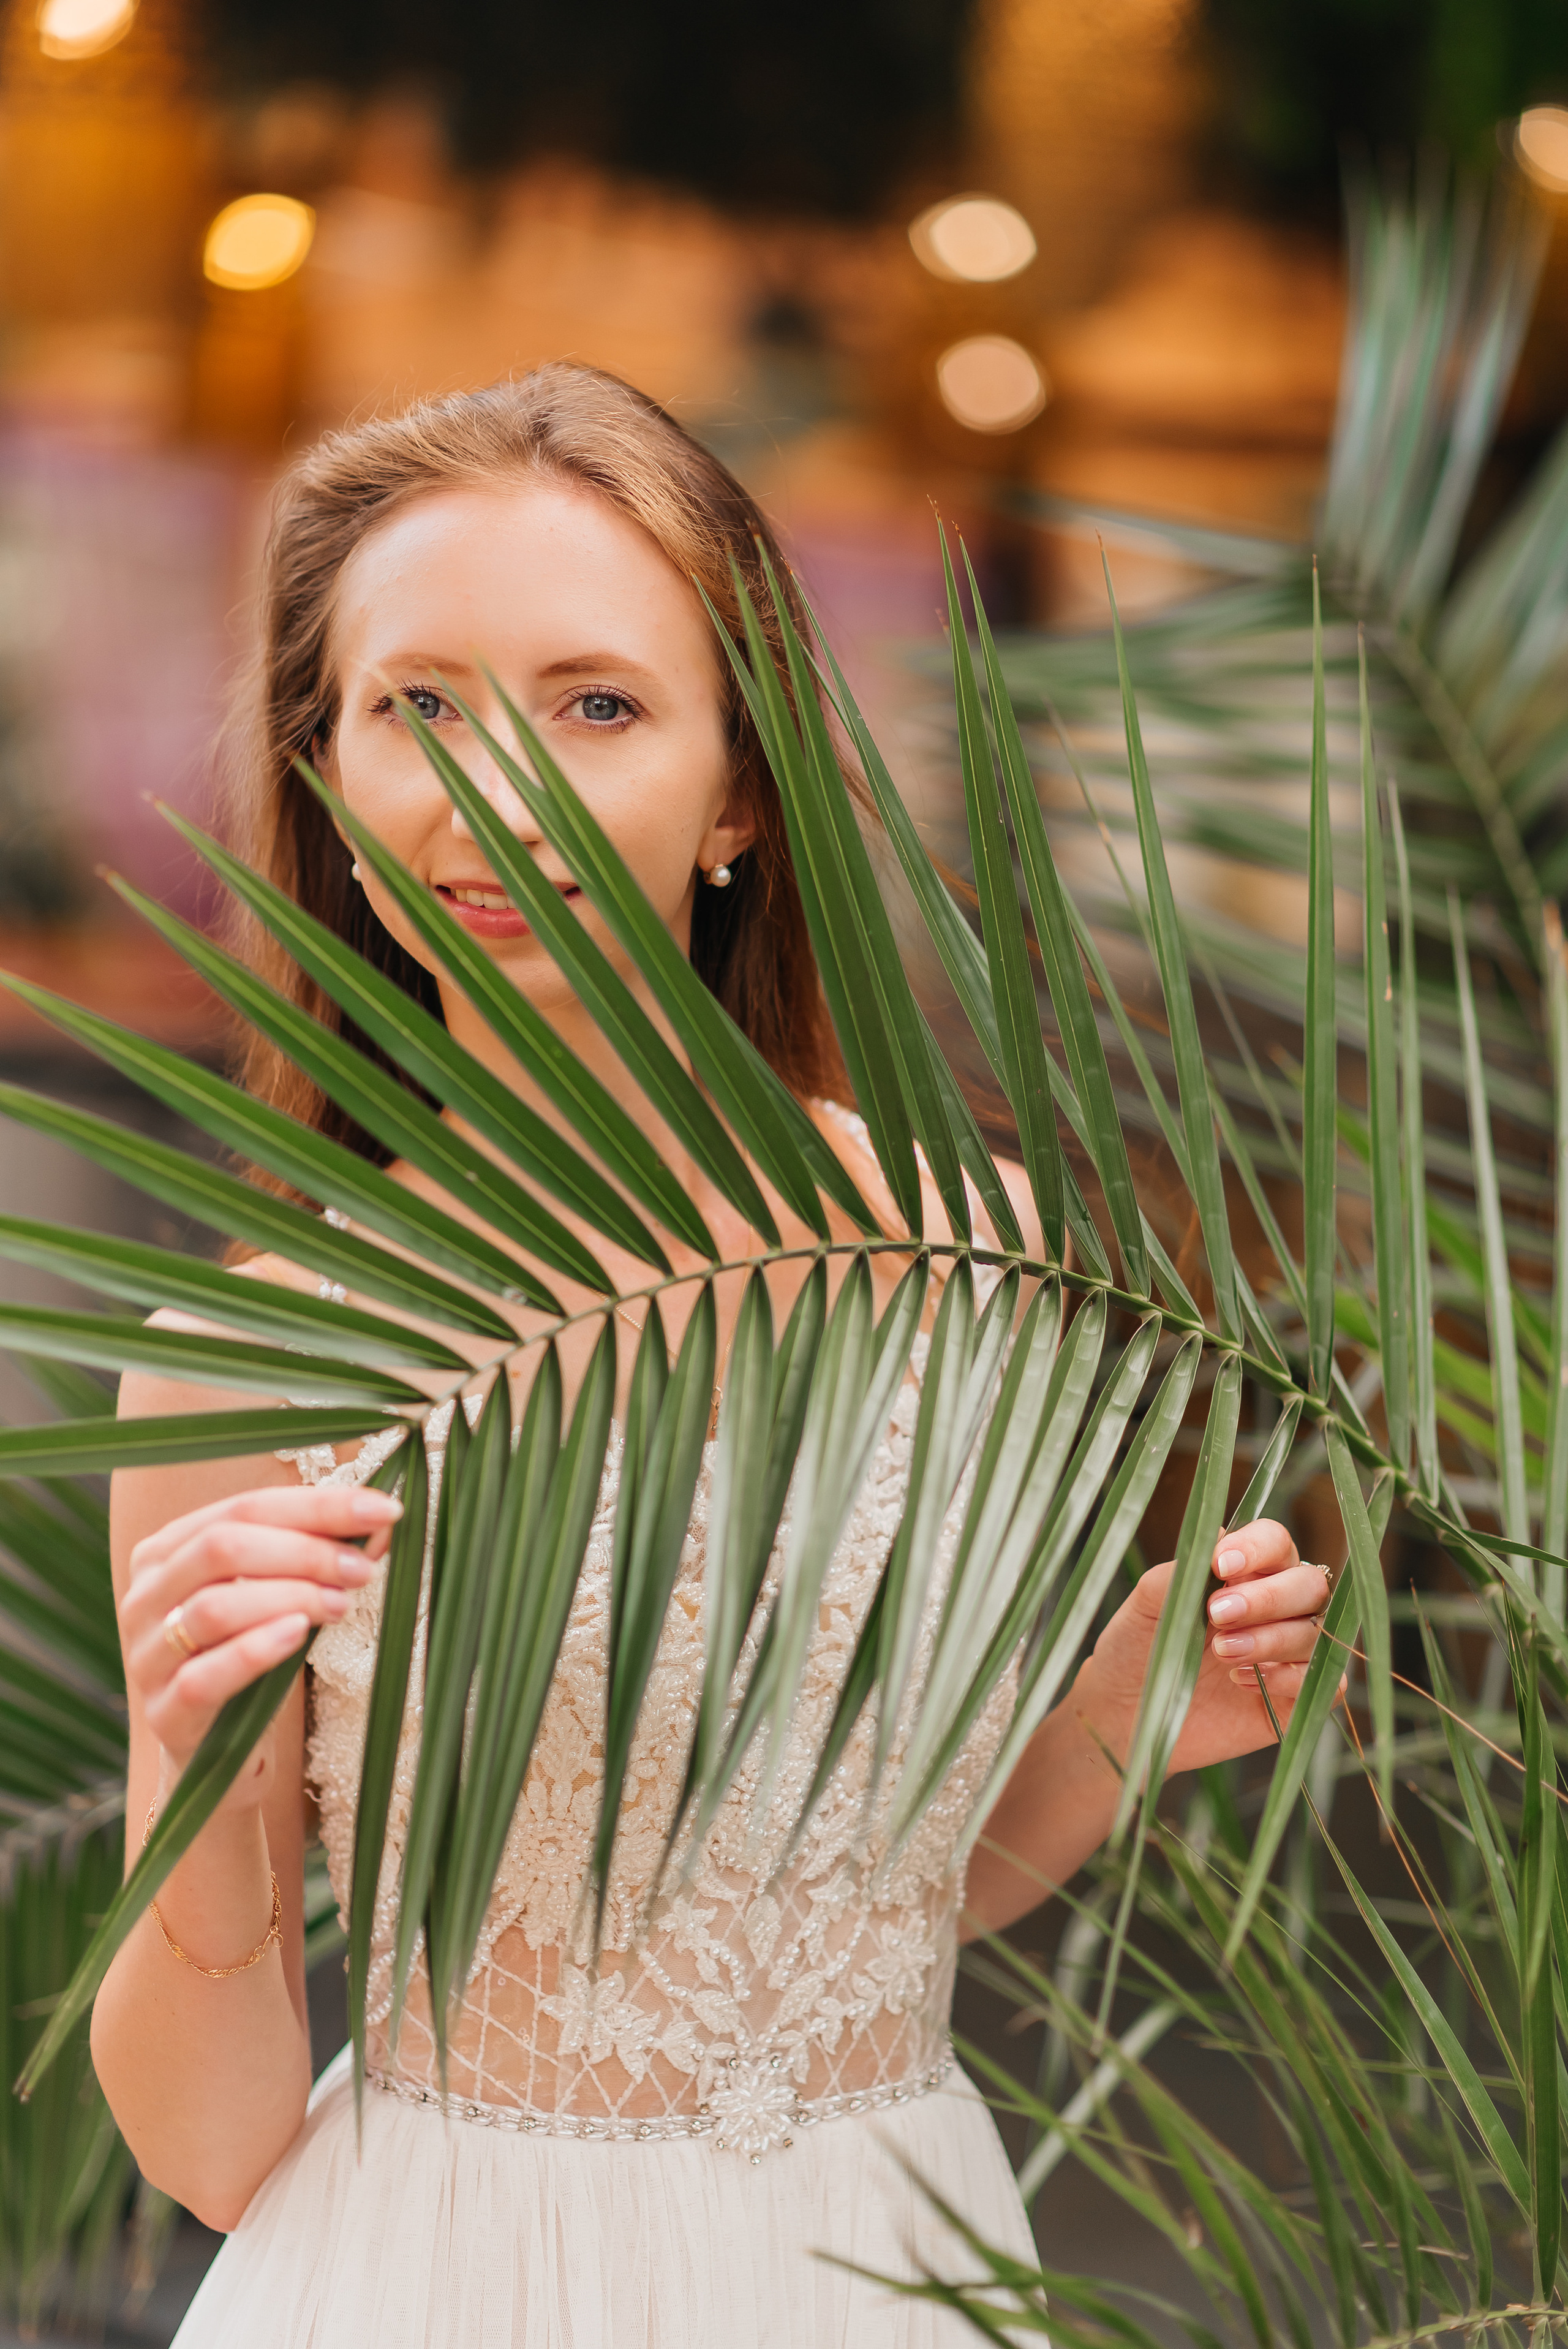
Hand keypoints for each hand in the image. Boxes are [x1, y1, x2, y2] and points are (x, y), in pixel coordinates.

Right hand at [119, 1485, 400, 1806]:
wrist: (219, 1749)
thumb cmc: (254, 1654)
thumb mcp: (282, 1596)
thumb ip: (319, 1557)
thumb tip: (380, 1523)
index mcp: (168, 1550)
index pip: (243, 1508)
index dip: (318, 1505)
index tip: (383, 1510)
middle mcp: (146, 1595)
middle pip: (222, 1547)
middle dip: (305, 1551)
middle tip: (362, 1568)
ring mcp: (146, 1656)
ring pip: (212, 1609)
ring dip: (289, 1598)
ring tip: (341, 1604)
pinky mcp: (163, 1714)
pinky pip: (203, 1676)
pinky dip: (254, 1650)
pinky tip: (298, 1635)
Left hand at [1073, 1517, 1343, 1779]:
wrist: (1126, 1711)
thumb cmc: (1136, 1646)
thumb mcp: (1148, 1603)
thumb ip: (1184, 1572)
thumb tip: (1216, 1545)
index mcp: (1245, 1572)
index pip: (1275, 1542)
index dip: (1257, 1548)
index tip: (1222, 1565)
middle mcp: (1276, 1607)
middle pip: (1308, 1585)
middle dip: (1267, 1598)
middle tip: (1218, 1614)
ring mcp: (1288, 1653)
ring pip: (1314, 1632)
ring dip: (1270, 1639)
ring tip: (1222, 1652)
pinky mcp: (1292, 1698)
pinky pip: (1325, 1682)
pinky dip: (1289, 1678)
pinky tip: (1242, 1681)